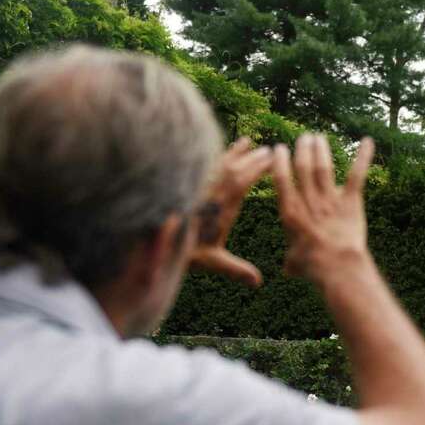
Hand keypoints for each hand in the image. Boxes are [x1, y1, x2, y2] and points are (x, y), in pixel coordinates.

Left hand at [185, 137, 272, 287]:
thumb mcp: (211, 261)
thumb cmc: (184, 251)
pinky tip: (226, 147)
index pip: (241, 183)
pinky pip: (205, 163)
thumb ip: (234, 269)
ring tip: (249, 142)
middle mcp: (209, 194)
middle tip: (269, 151)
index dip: (256, 170)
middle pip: (233, 169)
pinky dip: (218, 153)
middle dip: (252, 159)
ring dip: (235, 153)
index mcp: (220, 209)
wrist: (152, 239)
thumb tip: (258, 282)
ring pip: (219, 163)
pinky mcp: (190, 183)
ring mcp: (199, 186)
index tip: (272, 160)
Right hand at [271, 134, 374, 283]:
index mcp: (290, 212)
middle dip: (302, 150)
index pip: (282, 180)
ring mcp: (331, 200)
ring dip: (321, 150)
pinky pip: (357, 175)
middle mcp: (309, 201)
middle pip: (303, 168)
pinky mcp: (351, 202)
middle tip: (304, 138)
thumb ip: (290, 259)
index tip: (279, 149)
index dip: (280, 162)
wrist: (338, 266)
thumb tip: (288, 267)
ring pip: (324, 168)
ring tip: (319, 137)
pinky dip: (364, 157)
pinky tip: (368, 141)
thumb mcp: (293, 263)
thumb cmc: (313, 267)